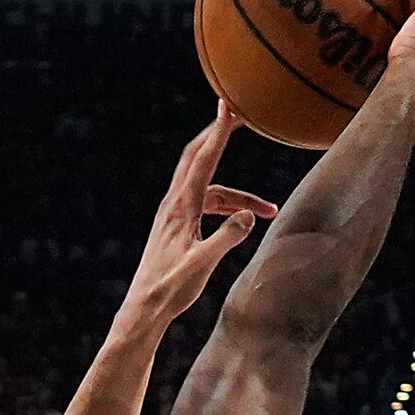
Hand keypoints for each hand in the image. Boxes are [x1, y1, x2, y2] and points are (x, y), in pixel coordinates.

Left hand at [119, 105, 277, 334]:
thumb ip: (227, 238)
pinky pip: (206, 204)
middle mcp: (174, 204)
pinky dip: (227, 207)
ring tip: (269, 210)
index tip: (229, 105)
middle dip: (219, 136)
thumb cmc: (171, 289)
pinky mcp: (176, 226)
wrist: (144, 308)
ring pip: (210, 188)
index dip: (219, 131)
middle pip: (198, 158)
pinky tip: (243, 220)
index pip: (203, 160)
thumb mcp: (203, 264)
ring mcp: (173, 214)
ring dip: (238, 194)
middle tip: (240, 115)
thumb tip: (250, 216)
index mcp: (181, 207)